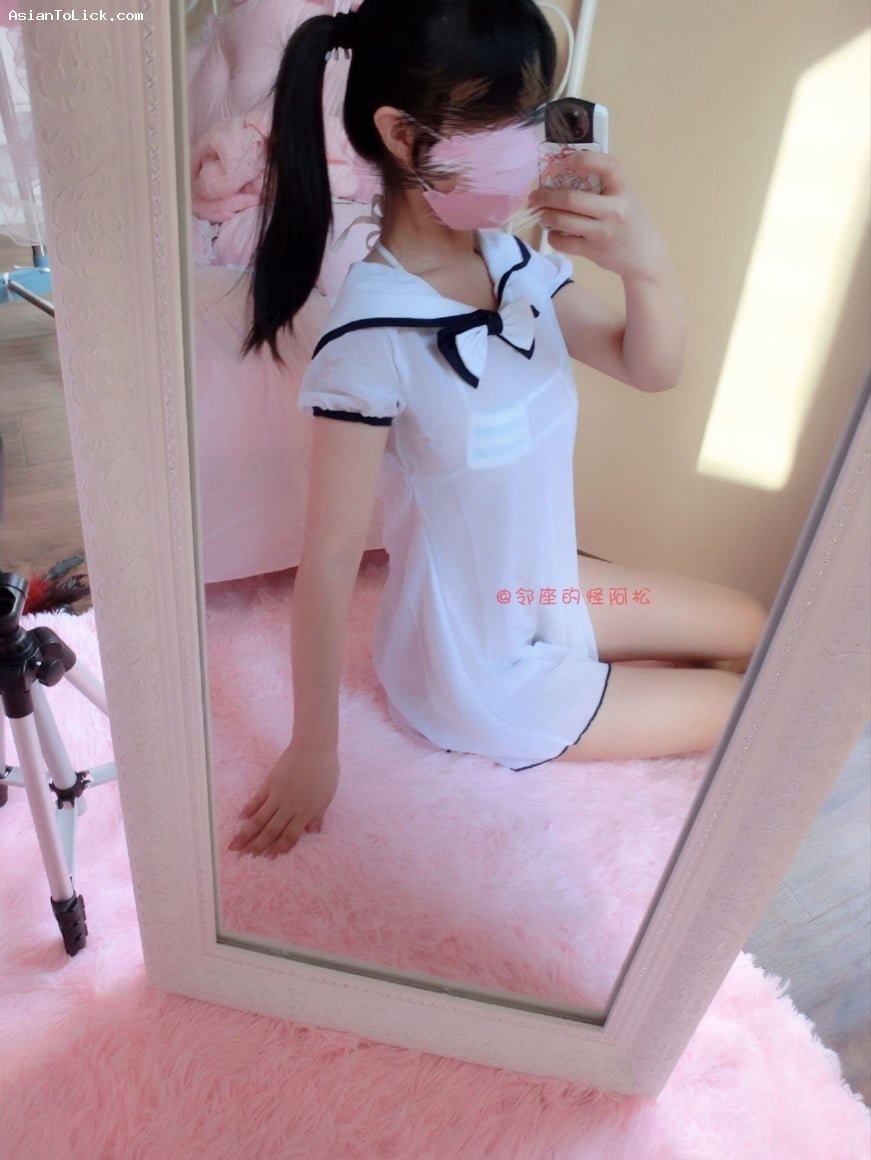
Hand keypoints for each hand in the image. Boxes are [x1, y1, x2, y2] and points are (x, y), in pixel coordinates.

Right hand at [228, 742, 339, 858]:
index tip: (268, 858)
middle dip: (258, 845)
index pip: (290, 835)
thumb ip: (318, 815)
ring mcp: (277, 794)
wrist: (314, 746)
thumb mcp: (327, 796)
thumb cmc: (326, 770)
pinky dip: (248, 809)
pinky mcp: (270, 782)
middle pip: (271, 830)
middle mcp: (289, 806)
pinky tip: (241, 819)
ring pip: (260, 818)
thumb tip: (313, 832)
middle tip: (246, 857)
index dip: (279, 848)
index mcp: (306, 811)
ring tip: (235, 845)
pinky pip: (257, 799)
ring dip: (247, 833)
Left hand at [529, 153, 671, 282]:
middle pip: (572, 199)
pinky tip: (553, 232)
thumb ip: (604, 186)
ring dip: (545, 215)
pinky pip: (563, 242)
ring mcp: (602, 232)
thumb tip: (565, 175)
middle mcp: (614, 210)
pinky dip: (552, 236)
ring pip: (563, 220)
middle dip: (546, 196)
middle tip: (535, 195)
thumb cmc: (632, 222)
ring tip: (539, 212)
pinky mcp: (593, 251)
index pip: (607, 166)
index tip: (566, 161)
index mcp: (624, 190)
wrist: (645, 258)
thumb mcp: (627, 198)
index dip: (585, 159)